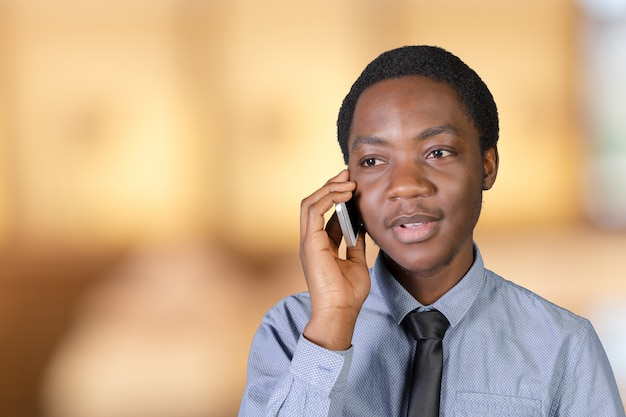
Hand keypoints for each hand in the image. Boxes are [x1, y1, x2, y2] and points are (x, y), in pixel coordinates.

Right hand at [299, 170, 369, 349]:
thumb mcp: (356, 262)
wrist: (340, 312)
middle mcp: (311, 240)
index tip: (353, 184)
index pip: (324, 212)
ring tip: (348, 181)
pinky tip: (345, 193)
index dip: (337, 196)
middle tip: (348, 174)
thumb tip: (362, 226)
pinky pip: (313, 211)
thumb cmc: (347, 294)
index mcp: (320, 245)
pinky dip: (328, 197)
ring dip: (329, 188)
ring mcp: (308, 241)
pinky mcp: (310, 242)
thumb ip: (355, 243)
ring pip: (310, 202)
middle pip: (314, 203)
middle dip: (330, 185)